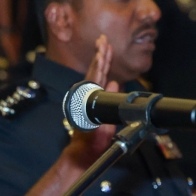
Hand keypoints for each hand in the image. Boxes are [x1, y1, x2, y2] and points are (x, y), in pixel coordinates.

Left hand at [64, 36, 117, 169]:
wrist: (82, 155)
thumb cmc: (91, 145)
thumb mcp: (101, 129)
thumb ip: (108, 106)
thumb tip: (113, 85)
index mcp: (87, 101)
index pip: (95, 77)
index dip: (99, 62)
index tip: (103, 49)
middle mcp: (87, 98)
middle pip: (95, 73)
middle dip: (100, 55)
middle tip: (103, 40)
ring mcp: (90, 101)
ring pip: (96, 78)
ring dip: (101, 62)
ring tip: (105, 47)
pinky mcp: (94, 106)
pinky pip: (99, 87)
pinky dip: (104, 75)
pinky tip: (108, 70)